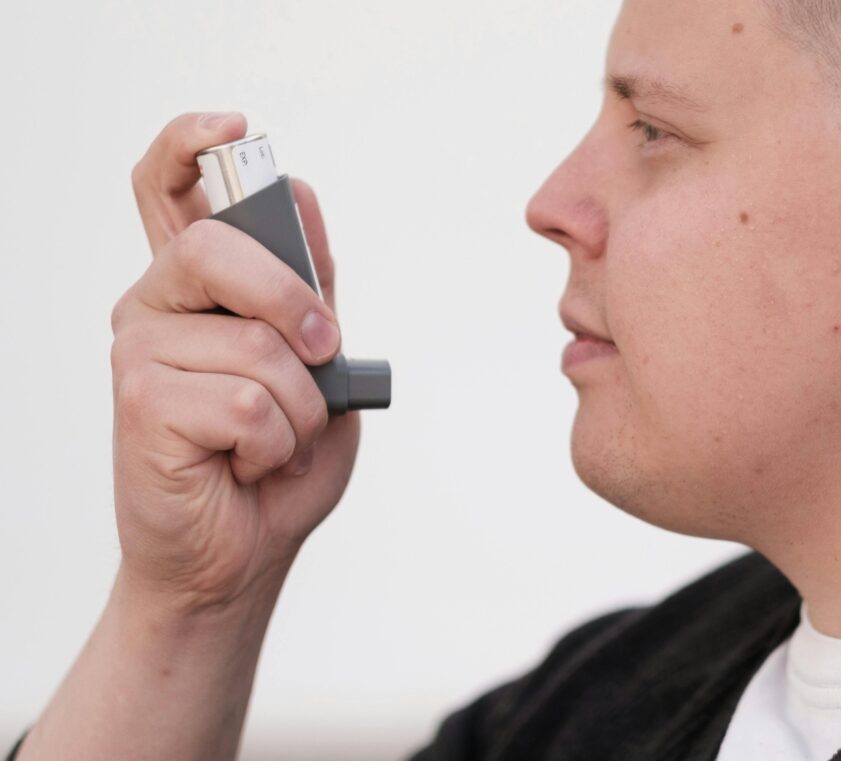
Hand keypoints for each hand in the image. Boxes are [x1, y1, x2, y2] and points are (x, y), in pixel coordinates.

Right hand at [111, 112, 359, 610]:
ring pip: (258, 346)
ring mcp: (140, 350)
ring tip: (275, 442)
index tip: (235, 127)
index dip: (191, 144)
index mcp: (199, 290)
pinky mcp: (140, 402)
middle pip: (223, 248)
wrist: (241, 554)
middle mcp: (158, 306)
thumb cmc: (278, 461)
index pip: (169, 190)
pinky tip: (246, 465)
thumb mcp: (320, 367)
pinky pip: (248, 402)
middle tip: (324, 352)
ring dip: (299, 410)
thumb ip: (311, 290)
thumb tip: (302, 196)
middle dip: (297, 304)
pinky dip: (276, 445)